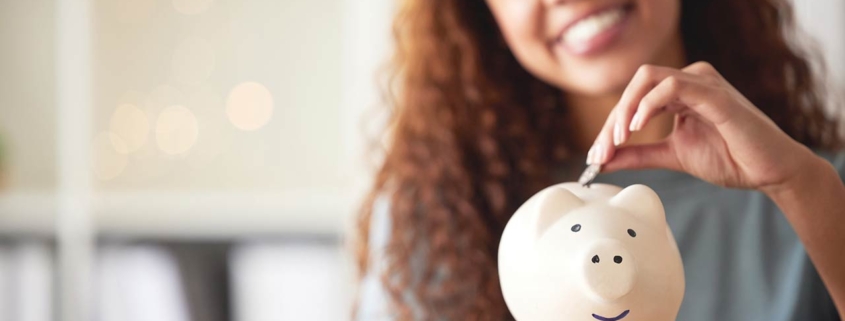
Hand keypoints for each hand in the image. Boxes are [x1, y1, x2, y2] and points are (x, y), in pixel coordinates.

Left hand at [588, 61, 818, 190]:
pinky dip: (649, 104)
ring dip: (625, 110)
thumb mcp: (672, 156)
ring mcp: (704, 83)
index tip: (596, 156)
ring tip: (618, 140)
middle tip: (602, 151)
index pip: (634, 98)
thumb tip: (603, 160)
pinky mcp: (716, 95)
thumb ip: (638, 154)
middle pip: (635, 85)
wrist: (770, 172)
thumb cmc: (730, 158)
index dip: (610, 126)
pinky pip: (673, 85)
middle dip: (612, 120)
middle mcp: (690, 80)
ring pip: (648, 80)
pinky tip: (638, 126)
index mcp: (680, 92)